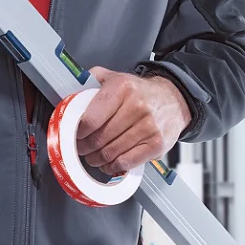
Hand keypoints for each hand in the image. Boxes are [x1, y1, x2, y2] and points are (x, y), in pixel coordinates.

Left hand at [74, 66, 191, 175]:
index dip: (78, 131)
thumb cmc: (139, 91)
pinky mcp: (157, 144)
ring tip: (92, 156)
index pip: (91, 118)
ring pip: (111, 152)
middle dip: (84, 147)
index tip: (74, 135)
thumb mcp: (114, 77)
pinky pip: (127, 162)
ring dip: (96, 159)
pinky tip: (108, 164)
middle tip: (80, 148)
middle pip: (99, 138)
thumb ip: (91, 80)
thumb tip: (71, 90)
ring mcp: (149, 127)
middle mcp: (137, 106)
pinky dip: (113, 166)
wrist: (174, 99)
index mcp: (122, 88)